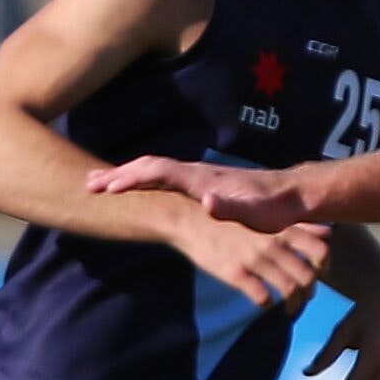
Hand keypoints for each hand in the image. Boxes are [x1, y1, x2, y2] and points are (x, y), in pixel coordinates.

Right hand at [86, 155, 314, 231]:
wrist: (291, 194)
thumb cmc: (274, 207)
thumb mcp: (257, 212)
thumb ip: (233, 208)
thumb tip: (206, 201)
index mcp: (201, 179)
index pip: (160, 170)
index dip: (133, 177)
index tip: (109, 187)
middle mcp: (194, 174)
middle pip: (148, 166)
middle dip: (118, 174)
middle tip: (88, 185)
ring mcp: (195, 178)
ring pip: (150, 171)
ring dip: (122, 177)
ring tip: (95, 186)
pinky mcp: (196, 186)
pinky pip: (158, 179)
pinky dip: (137, 182)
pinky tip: (126, 192)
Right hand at [170, 210, 333, 312]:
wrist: (188, 218)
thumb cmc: (228, 217)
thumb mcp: (265, 216)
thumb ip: (298, 226)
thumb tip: (328, 232)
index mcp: (281, 229)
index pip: (320, 251)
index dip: (324, 267)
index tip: (319, 275)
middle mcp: (272, 244)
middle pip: (307, 275)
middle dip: (309, 291)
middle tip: (305, 297)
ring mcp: (254, 260)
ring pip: (288, 289)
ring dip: (293, 303)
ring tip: (290, 309)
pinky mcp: (235, 273)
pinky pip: (262, 296)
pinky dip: (268, 303)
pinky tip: (264, 303)